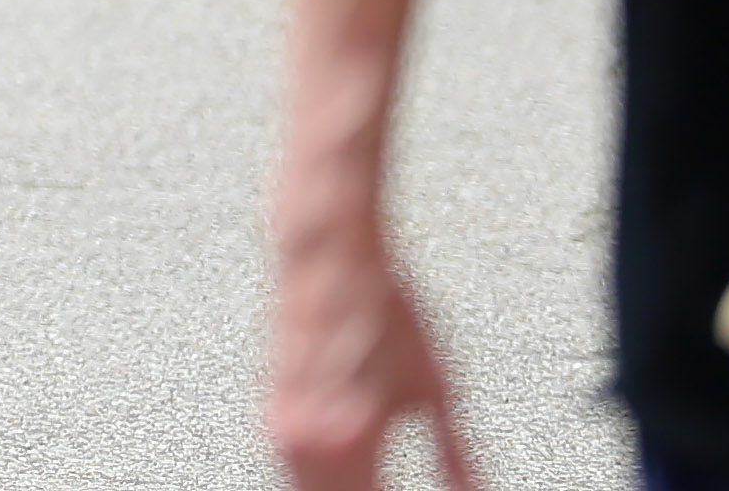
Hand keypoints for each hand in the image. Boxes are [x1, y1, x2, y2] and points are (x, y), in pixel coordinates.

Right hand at [266, 209, 479, 490]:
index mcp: (356, 438)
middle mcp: (308, 437)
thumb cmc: (382, 308)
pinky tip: (340, 476)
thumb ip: (456, 455)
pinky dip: (317, 479)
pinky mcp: (272, 412)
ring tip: (373, 482)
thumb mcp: (437, 387)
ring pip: (303, 489)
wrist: (326, 261)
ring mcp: (282, 425)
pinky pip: (292, 467)